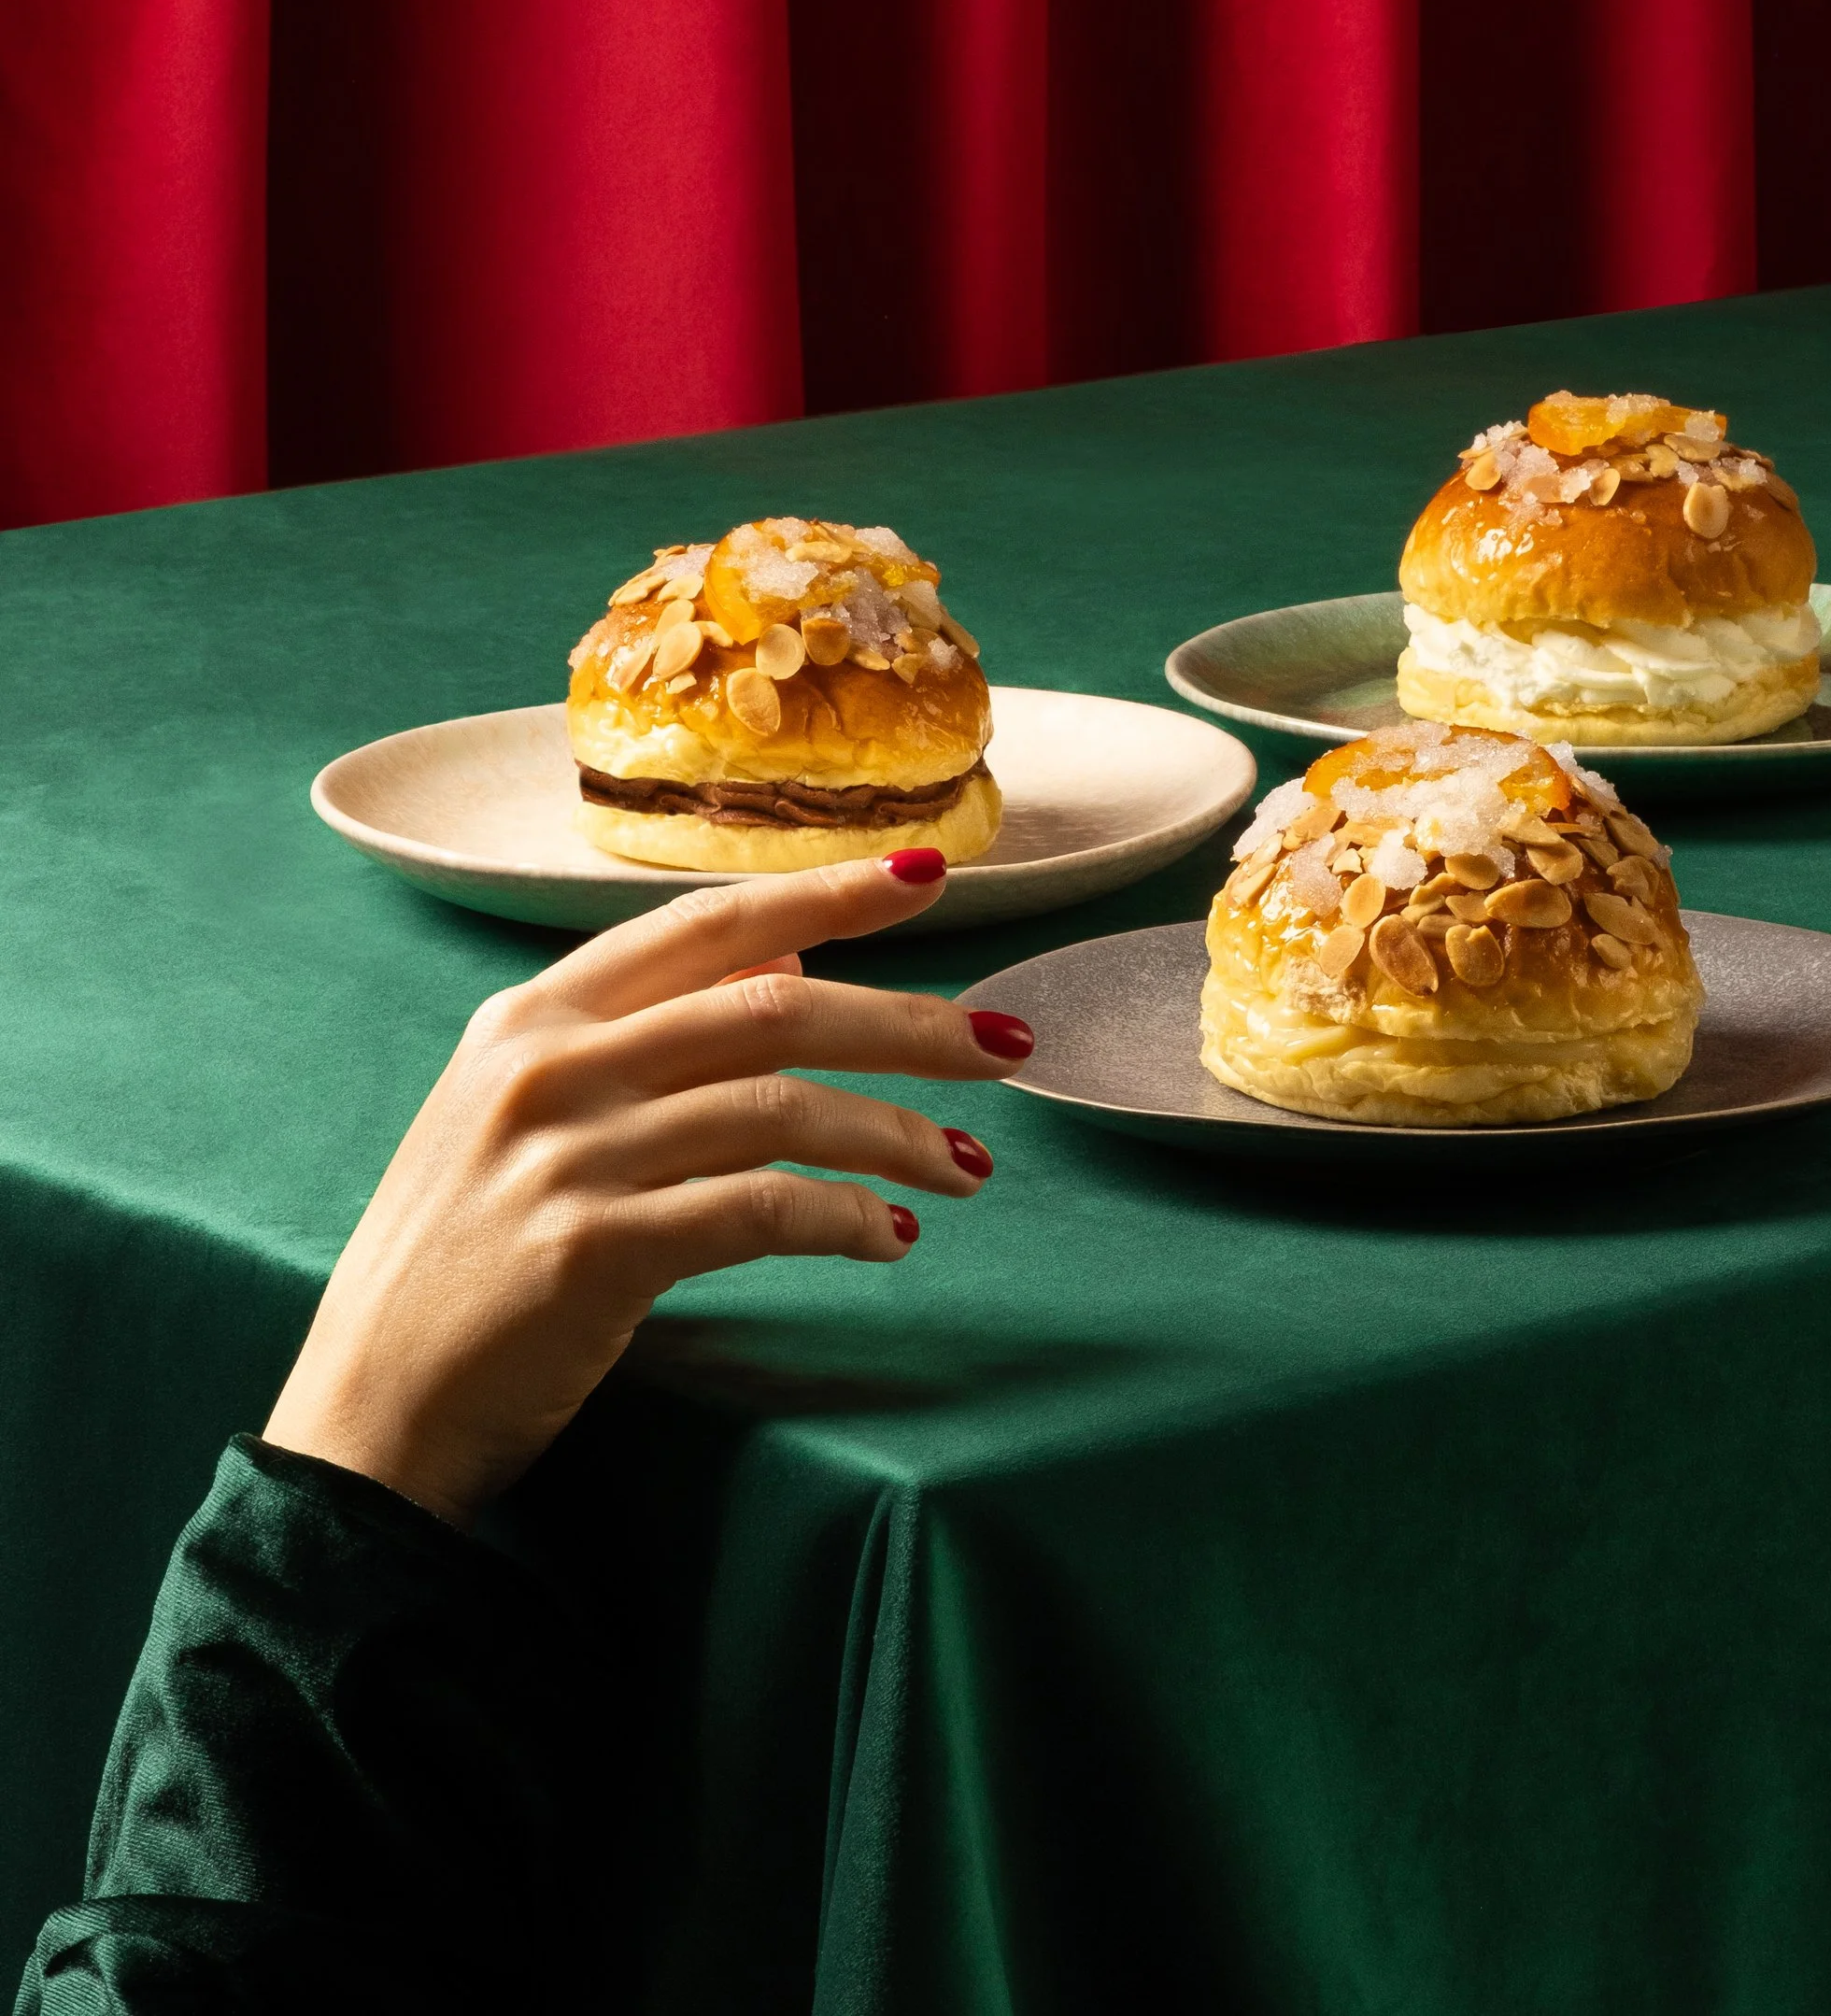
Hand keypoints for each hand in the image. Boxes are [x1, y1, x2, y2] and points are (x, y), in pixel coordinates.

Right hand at [265, 851, 1034, 1523]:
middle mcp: (546, 1066)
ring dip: (896, 1132)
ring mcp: (565, 1155)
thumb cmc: (460, 1267)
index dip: (825, 891)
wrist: (364, 1417)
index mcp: (532, 1015)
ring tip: (967, 1165)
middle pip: (772, 1005)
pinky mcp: (589, 1251)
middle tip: (1004, 1043)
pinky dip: (840, 1218)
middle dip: (905, 1020)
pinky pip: (758, 1210)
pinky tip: (886, 1240)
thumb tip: (791, 967)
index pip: (707, 922)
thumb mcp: (522, 1117)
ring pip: (780, 1106)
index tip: (924, 874)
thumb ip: (640, 1037)